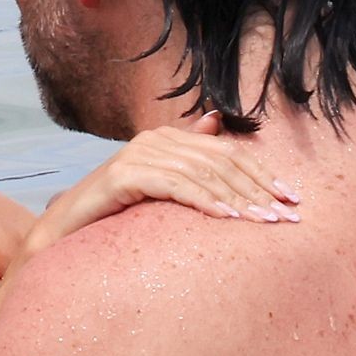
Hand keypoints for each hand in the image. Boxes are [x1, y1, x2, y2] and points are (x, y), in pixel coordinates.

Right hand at [20, 111, 298, 260]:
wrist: (63, 232)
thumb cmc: (115, 216)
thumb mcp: (161, 189)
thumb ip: (190, 162)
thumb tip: (218, 123)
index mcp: (168, 137)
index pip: (227, 151)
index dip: (262, 173)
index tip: (292, 199)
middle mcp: (155, 139)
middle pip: (221, 161)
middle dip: (259, 189)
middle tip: (288, 216)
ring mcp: (138, 154)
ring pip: (203, 174)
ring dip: (239, 199)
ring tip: (265, 221)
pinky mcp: (124, 175)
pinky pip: (175, 186)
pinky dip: (205, 201)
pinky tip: (228, 218)